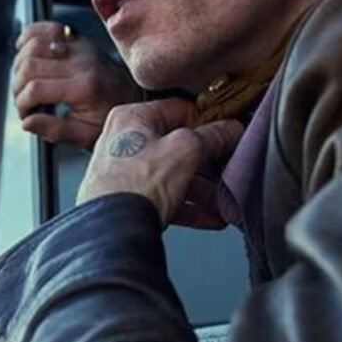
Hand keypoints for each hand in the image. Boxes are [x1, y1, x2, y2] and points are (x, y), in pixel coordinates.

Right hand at [13, 21, 141, 148]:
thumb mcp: (86, 135)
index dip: (22, 103)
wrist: (131, 97)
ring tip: (24, 83)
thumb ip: (55, 130)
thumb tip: (27, 122)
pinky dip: (30, 36)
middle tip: (23, 101)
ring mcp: (80, 48)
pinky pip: (47, 28)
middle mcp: (82, 63)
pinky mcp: (79, 40)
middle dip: (17, 86)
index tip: (25, 114)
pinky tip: (25, 52)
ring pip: (33, 45)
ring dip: (19, 64)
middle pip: (30, 65)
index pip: (36, 88)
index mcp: (85, 88)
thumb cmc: (109, 117)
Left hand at [77, 98, 243, 227]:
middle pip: (177, 146)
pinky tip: (210, 216)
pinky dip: (188, 207)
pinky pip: (164, 198)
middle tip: (227, 168)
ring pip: (172, 175)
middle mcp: (123, 142)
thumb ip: (213, 136)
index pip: (179, 109)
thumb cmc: (134, 187)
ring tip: (223, 200)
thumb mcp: (186, 151)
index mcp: (132, 118)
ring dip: (202, 190)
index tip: (226, 133)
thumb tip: (230, 129)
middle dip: (207, 163)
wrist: (111, 232)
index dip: (208, 121)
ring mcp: (123, 173)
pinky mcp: (126, 200)